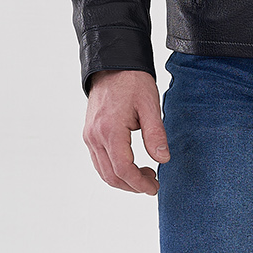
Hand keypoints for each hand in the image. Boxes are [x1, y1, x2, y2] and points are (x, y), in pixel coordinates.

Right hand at [83, 70, 169, 195]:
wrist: (112, 65)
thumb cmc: (132, 81)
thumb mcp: (150, 105)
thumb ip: (155, 134)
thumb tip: (163, 159)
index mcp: (110, 130)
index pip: (124, 169)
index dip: (140, 183)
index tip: (154, 187)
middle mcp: (95, 136)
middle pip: (111, 176)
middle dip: (132, 186)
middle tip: (152, 183)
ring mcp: (89, 136)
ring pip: (103, 171)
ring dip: (123, 180)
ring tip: (145, 175)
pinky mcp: (89, 134)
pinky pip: (99, 161)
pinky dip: (114, 170)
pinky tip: (131, 165)